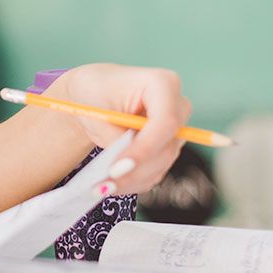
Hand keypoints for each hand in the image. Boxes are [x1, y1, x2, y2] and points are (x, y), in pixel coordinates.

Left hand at [46, 63, 191, 195]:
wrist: (96, 95)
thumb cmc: (95, 92)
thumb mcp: (96, 108)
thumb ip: (113, 135)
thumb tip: (123, 167)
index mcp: (163, 84)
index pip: (165, 122)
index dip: (144, 149)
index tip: (117, 168)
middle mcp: (178, 107)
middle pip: (167, 148)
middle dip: (135, 170)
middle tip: (104, 185)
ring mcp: (176, 130)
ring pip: (162, 164)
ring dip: (131, 180)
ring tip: (100, 188)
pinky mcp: (168, 148)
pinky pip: (156, 171)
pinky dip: (133, 181)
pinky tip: (111, 184)